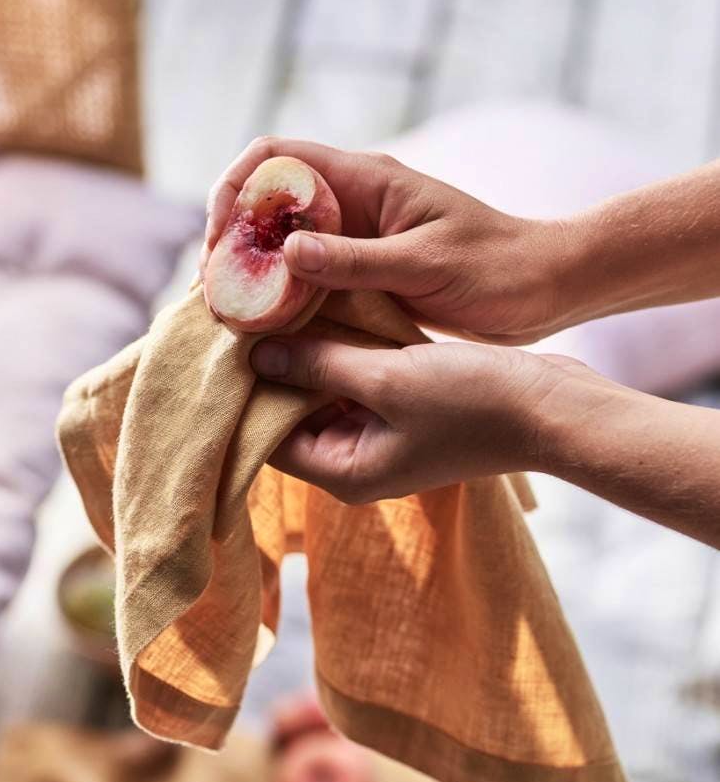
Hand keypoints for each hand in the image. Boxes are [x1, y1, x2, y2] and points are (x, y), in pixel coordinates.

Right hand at [203, 137, 570, 343]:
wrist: (540, 290)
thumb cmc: (495, 268)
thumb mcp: (425, 264)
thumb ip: (356, 260)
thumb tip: (287, 252)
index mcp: (366, 180)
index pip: (275, 158)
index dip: (234, 189)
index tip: (219, 240)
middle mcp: (352, 203)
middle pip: (268, 204)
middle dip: (233, 242)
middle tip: (216, 293)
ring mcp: (354, 240)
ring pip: (283, 245)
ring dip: (254, 276)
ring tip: (231, 317)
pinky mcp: (362, 274)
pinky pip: (308, 280)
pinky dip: (283, 300)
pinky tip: (269, 330)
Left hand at [250, 335, 568, 502]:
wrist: (553, 407)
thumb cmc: (472, 402)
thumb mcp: (385, 379)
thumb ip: (318, 366)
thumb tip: (256, 355)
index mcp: (345, 471)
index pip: (269, 440)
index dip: (249, 395)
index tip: (228, 347)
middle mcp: (357, 461)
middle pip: (294, 416)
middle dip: (276, 371)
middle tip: (248, 319)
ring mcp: (382, 438)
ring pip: (325, 395)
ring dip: (310, 357)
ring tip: (279, 309)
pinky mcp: (403, 413)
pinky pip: (357, 384)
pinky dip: (343, 355)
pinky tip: (324, 314)